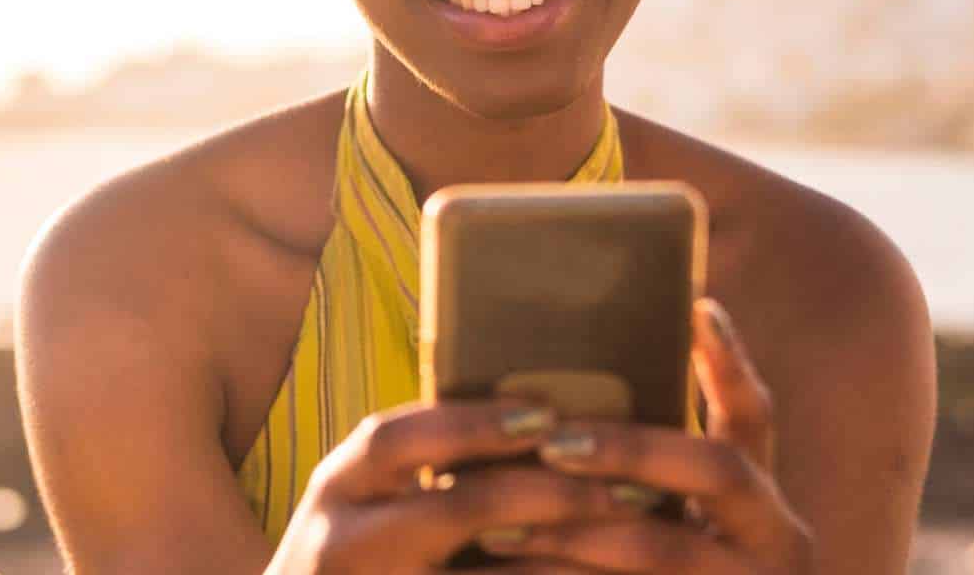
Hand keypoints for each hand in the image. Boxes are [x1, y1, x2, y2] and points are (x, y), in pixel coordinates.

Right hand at [265, 398, 653, 573]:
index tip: (547, 414)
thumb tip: (529, 414)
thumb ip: (414, 469)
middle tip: (627, 485)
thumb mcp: (359, 504)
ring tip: (638, 540)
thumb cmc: (352, 559)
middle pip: (458, 508)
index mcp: (335, 488)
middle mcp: (343, 544)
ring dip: (571, 559)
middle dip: (550, 493)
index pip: (397, 439)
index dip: (473, 425)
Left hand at [476, 298, 815, 572]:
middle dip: (632, 447)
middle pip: (718, 467)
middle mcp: (779, 544)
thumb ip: (640, 476)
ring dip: (577, 530)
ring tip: (498, 523)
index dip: (727, 360)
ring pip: (667, 549)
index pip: (756, 416)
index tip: (693, 303)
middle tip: (552, 441)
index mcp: (763, 504)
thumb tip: (558, 392)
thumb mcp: (668, 527)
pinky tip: (502, 571)